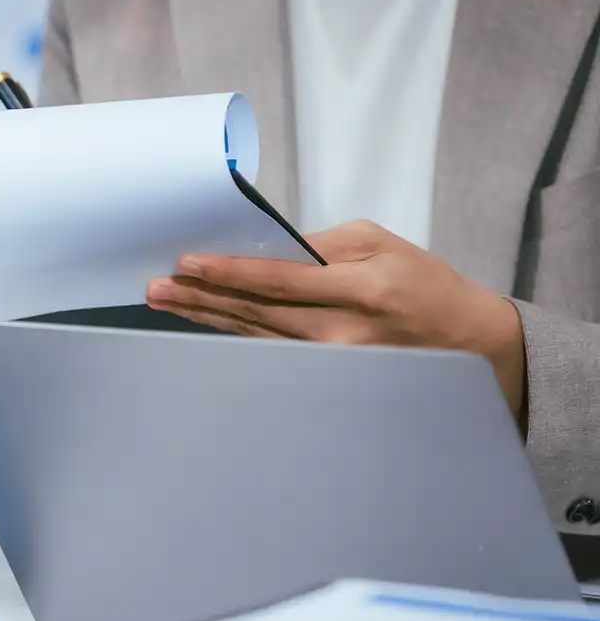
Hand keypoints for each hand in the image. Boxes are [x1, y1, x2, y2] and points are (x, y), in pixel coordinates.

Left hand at [146, 220, 526, 417]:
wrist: (465, 339)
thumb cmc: (421, 283)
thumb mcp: (380, 245)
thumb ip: (320, 247)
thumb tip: (263, 250)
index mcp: (361, 290)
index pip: (280, 281)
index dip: (230, 273)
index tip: (188, 263)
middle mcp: (342, 332)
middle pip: (256, 312)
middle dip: (202, 297)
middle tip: (156, 286)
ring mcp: (332, 361)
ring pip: (254, 335)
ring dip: (206, 316)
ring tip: (165, 300)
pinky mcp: (325, 375)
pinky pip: (268, 350)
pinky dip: (232, 334)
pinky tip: (201, 323)